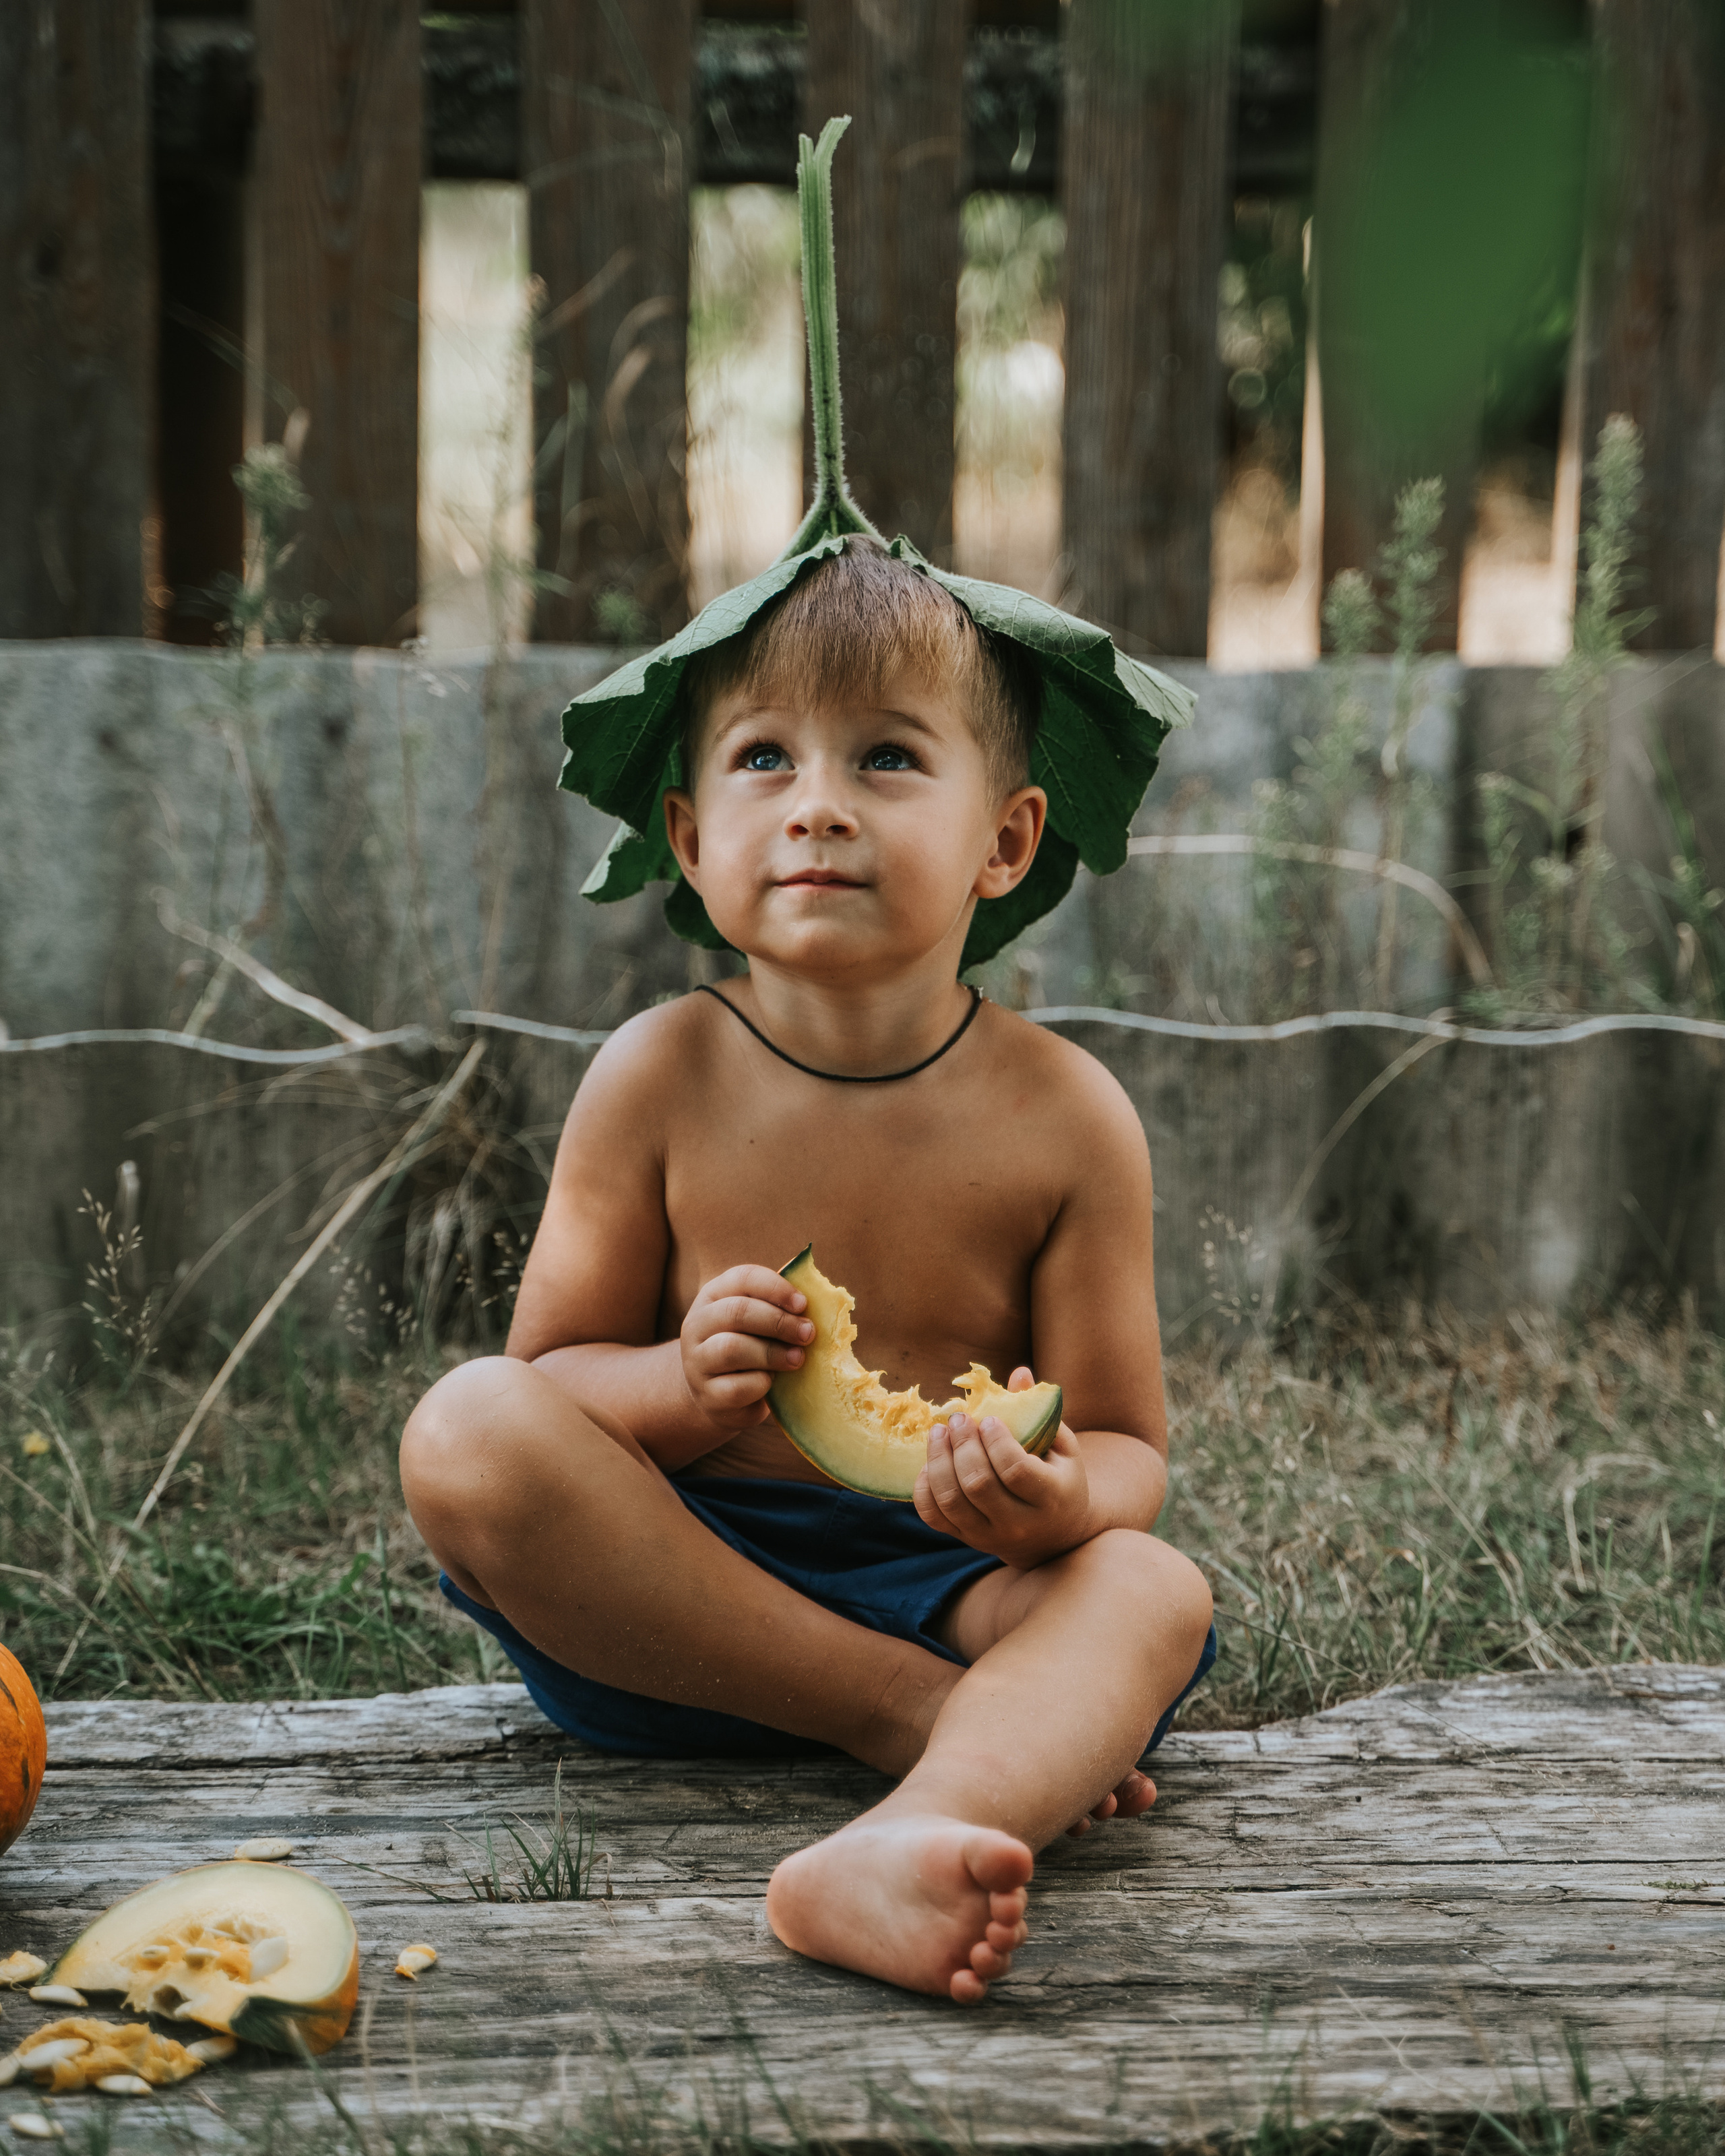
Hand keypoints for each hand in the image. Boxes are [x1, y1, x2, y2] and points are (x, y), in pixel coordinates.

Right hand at [679, 1265, 813, 1432]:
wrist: (720, 1397)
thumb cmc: (748, 1349)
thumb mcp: (757, 1322)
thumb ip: (777, 1305)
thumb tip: (816, 1293)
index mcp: (713, 1297)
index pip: (742, 1278)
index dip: (775, 1288)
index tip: (802, 1304)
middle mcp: (697, 1325)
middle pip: (737, 1312)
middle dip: (778, 1322)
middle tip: (807, 1333)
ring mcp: (697, 1362)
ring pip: (732, 1348)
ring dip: (772, 1353)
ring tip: (797, 1359)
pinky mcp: (708, 1395)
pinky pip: (737, 1387)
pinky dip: (761, 1384)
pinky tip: (771, 1382)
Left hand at [912, 1367, 1091, 1567]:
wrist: (1053, 1535)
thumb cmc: (1058, 1478)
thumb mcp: (1061, 1446)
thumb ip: (1038, 1413)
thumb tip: (1018, 1373)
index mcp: (1050, 1497)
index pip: (1015, 1470)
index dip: (996, 1441)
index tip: (988, 1419)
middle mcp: (1019, 1525)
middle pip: (978, 1484)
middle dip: (962, 1445)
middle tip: (958, 1419)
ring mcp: (989, 1536)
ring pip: (951, 1501)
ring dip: (938, 1460)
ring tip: (938, 1432)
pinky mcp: (965, 1539)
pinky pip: (933, 1516)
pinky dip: (924, 1487)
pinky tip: (931, 1462)